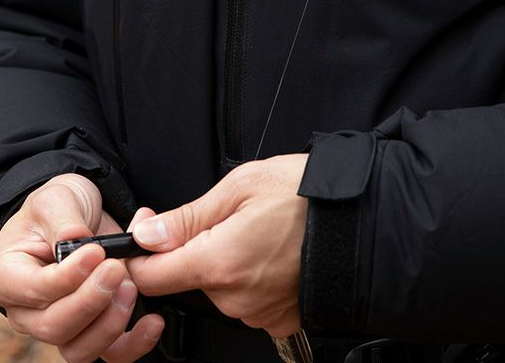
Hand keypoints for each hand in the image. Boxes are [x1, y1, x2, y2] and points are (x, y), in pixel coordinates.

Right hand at [0, 173, 163, 362]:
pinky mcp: (91, 330)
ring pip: (79, 348)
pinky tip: (152, 321)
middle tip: (116, 269)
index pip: (33, 290)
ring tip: (131, 286)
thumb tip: (76, 237)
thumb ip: (63, 220)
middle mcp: (27, 311)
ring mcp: (59, 326)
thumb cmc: (56, 207)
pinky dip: (134, 343)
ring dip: (110, 323)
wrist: (77, 213)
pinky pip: (109, 353)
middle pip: (54, 326)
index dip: (66, 277)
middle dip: (91, 301)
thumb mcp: (55, 198)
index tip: (95, 253)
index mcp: (7, 277)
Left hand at [127, 154, 308, 337]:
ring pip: (219, 287)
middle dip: (193, 247)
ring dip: (225, 260)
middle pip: (187, 278)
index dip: (140, 253)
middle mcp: (235, 299)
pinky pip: (247, 298)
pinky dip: (250, 276)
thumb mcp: (240, 185)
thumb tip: (146, 234)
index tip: (147, 232)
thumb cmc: (308, 196)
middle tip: (224, 214)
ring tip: (257, 228)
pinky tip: (271, 250)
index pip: (150, 277)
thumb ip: (187, 216)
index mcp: (218, 262)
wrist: (364, 220)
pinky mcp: (279, 320)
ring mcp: (258, 314)